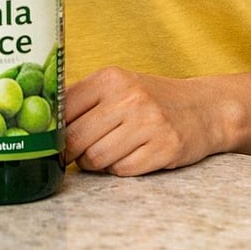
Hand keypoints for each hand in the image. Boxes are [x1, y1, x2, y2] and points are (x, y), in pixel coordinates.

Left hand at [65, 66, 229, 176]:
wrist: (205, 107)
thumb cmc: (152, 98)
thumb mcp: (119, 85)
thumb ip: (84, 99)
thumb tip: (45, 123)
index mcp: (110, 78)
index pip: (64, 109)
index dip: (55, 130)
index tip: (54, 139)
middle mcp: (129, 97)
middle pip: (76, 138)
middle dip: (72, 152)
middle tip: (77, 153)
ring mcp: (148, 123)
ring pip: (96, 159)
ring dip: (96, 163)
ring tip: (108, 152)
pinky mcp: (164, 148)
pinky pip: (122, 171)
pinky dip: (119, 170)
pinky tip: (130, 157)